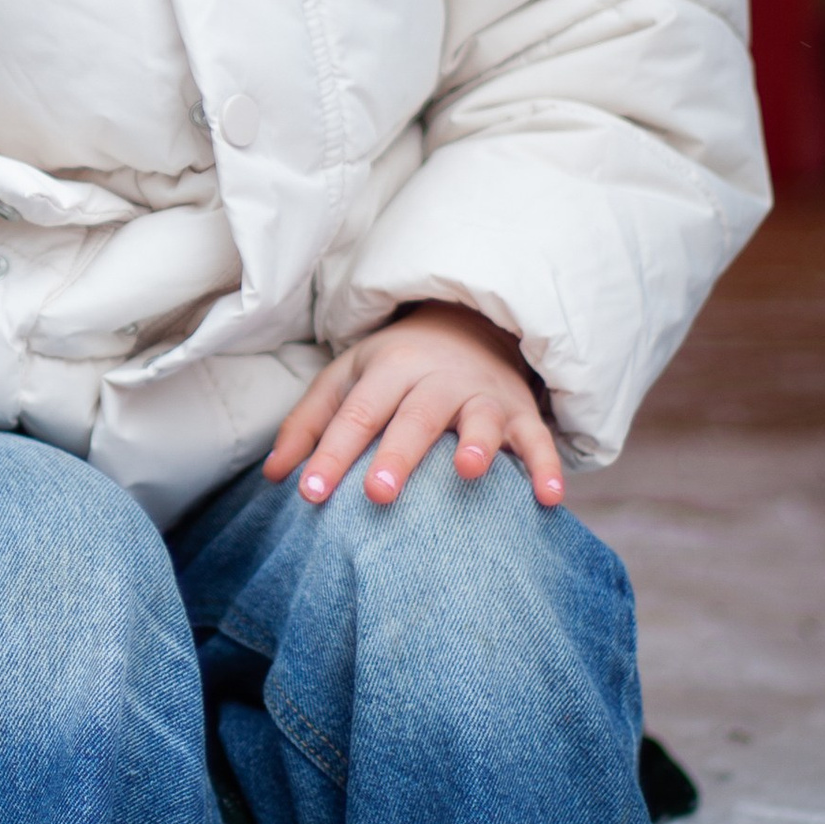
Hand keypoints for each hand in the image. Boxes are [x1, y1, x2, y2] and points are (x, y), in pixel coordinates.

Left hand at [263, 305, 564, 511]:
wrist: (467, 324)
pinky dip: (546, 466)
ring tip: (467, 472)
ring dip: (475, 444)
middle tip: (377, 494)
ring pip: (479, 418)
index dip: (331, 453)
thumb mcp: (346, 378)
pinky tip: (549, 499)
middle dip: (397, 455)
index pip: (356, 413)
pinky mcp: (519, 412)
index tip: (309, 494)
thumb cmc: (394, 367)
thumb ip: (310, 425)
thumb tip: (275, 476)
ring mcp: (481, 394)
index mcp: (387, 368)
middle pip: (413, 417)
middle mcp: (436, 379)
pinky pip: (537, 438)